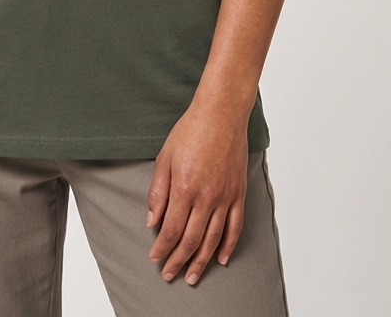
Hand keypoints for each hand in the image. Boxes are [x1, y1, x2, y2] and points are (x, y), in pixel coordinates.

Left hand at [146, 103, 248, 284]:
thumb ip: (158, 193)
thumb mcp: (164, 158)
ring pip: (212, 239)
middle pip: (190, 240)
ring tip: (193, 276)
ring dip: (201, 261)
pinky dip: (228, 246)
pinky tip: (221, 259)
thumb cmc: (190, 131)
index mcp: (184, 188)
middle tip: (170, 274)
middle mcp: (206, 197)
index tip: (155, 258)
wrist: (220, 114)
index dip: (162, 248)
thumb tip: (152, 221)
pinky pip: (235, 227)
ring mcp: (225, 197)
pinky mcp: (238, 193)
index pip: (170, 230)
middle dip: (178, 261)